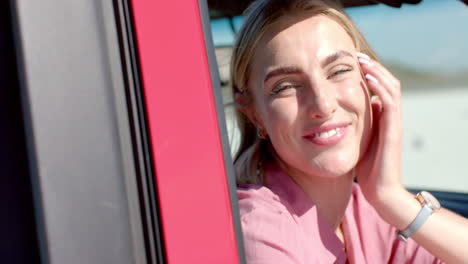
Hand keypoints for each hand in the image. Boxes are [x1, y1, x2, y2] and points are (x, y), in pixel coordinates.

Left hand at [354, 52, 404, 206]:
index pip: (380, 87)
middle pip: (387, 82)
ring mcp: (394, 121)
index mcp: (382, 117)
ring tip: (361, 60)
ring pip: (391, 86)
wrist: (380, 190)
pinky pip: (389, 101)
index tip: (350, 62)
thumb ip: (355, 125)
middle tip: (355, 55)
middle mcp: (391, 116)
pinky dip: (380, 86)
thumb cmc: (366, 167)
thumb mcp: (358, 140)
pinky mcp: (394, 129)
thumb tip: (343, 112)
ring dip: (376, 70)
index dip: (368, 73)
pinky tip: (367, 78)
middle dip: (372, 66)